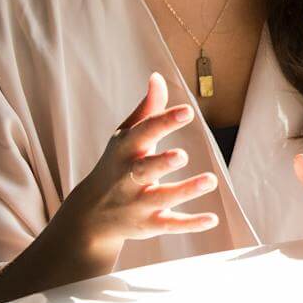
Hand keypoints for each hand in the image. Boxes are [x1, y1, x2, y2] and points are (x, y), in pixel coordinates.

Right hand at [52, 72, 218, 259]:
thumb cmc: (115, 165)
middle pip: (145, 169)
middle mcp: (128, 178)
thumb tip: (158, 77)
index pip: (144, 133)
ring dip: (186, 190)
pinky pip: (170, 225)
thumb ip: (146, 110)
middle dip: (162, 162)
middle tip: (182, 155)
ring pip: (162, 197)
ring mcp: (138, 203)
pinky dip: (190, 224)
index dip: (164, 121)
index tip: (186, 111)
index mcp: (125, 150)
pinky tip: (212, 219)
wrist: (89, 215)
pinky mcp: (148, 225)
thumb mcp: (125, 136)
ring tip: (211, 180)